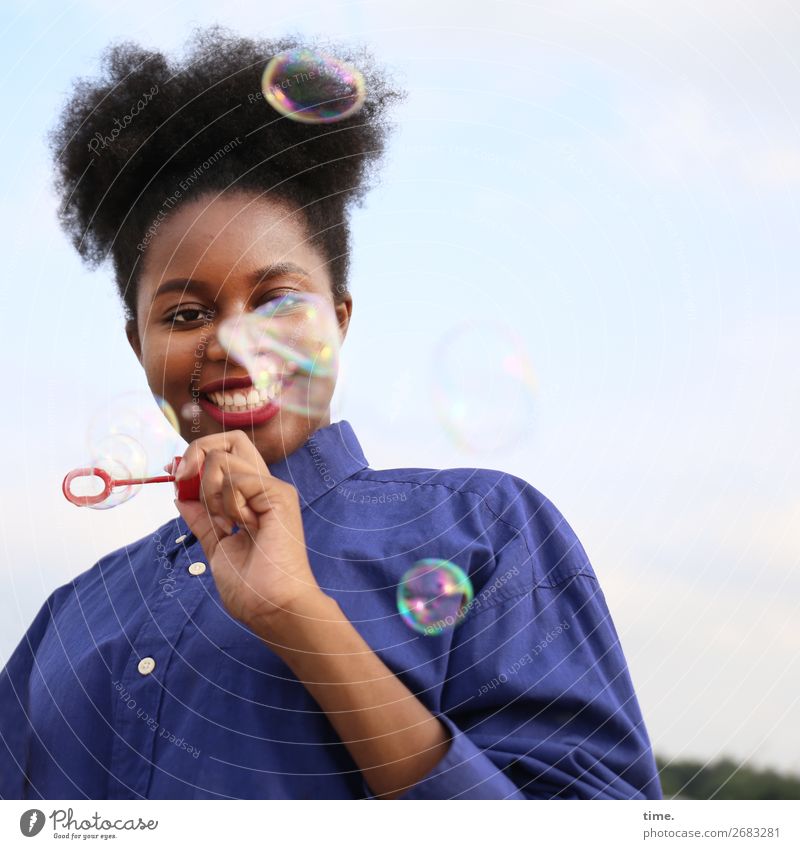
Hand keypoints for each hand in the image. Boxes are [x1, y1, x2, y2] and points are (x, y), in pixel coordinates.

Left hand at [171, 430, 323, 635]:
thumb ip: (201, 518)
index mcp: (252, 497)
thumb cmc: (252, 586)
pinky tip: (239, 526)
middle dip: (197, 453)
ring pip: (224, 459)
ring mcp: (272, 488)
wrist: (271, 606)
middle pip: (230, 440)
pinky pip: (235, 480)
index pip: (225, 454)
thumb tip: (180, 495)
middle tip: (184, 480)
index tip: (175, 477)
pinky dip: (226, 503)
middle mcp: (264, 486)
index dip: (197, 457)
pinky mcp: (278, 494)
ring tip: (224, 523)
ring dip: (208, 492)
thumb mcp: (215, 544)